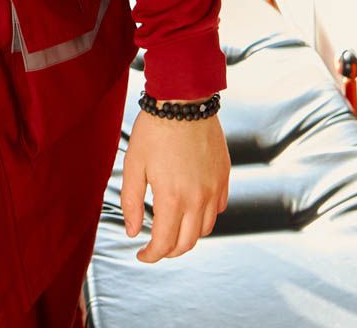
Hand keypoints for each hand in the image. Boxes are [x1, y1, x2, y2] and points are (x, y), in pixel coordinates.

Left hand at [120, 101, 230, 262]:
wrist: (183, 101)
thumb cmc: (153, 131)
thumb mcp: (133, 166)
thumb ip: (132, 203)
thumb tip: (134, 232)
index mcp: (172, 198)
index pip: (164, 244)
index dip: (151, 255)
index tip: (142, 254)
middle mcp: (198, 198)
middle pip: (187, 243)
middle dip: (170, 252)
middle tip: (156, 248)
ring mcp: (215, 188)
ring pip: (206, 228)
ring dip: (188, 236)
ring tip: (173, 229)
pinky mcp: (224, 176)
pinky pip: (219, 208)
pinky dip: (205, 216)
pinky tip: (192, 208)